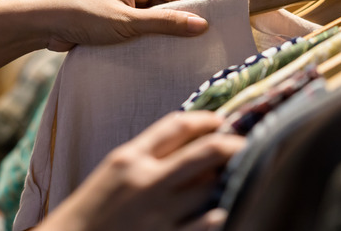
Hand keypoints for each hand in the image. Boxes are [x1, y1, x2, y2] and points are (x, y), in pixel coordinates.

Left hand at [34, 0, 208, 50]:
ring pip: (151, 20)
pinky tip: (149, 56)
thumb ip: (165, 24)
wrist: (42, 24)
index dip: (190, 11)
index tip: (202, 34)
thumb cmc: (83, 16)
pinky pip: (137, 28)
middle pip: (166, 6)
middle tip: (188, 49)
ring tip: (169, 55)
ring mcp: (122, 2)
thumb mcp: (128, 22)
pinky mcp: (113, 18)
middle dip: (173, 26)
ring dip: (156, 36)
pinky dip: (142, 40)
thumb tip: (202, 25)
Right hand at [37, 111, 245, 230]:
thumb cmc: (93, 209)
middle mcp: (147, 182)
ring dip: (230, 179)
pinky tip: (229, 208)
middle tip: (247, 144)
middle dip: (234, 145)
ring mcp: (159, 214)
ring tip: (240, 175)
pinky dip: (223, 213)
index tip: (221, 121)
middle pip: (206, 152)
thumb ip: (148, 155)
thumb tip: (192, 143)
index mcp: (130, 158)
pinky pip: (210, 224)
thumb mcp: (114, 172)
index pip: (177, 126)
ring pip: (213, 187)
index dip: (206, 119)